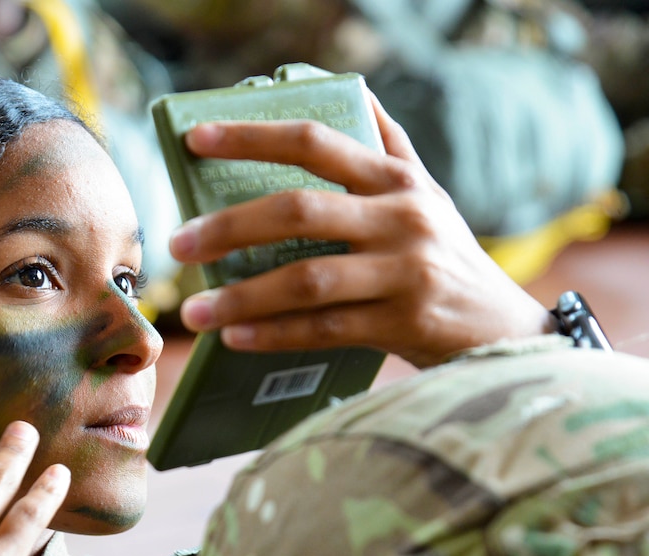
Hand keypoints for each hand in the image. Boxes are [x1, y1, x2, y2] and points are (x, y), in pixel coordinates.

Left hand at [169, 92, 555, 368]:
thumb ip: (387, 143)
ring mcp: (406, 271)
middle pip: (299, 212)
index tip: (195, 139)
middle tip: (179, 245)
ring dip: (242, 296)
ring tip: (193, 312)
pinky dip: (275, 334)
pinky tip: (235, 338)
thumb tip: (350, 88)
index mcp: (397, 179)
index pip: (316, 143)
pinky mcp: (404, 322)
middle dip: (230, 227)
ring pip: (306, 279)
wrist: (505, 329)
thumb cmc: (445, 254)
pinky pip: (324, 329)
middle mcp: (403, 218)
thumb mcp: (424, 193)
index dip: (253, 136)